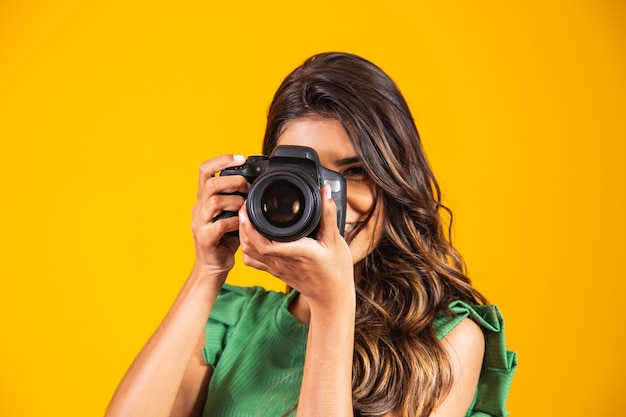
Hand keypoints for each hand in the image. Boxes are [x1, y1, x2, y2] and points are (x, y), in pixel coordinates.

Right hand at [190, 154, 249, 280]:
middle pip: (210, 184)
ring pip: (214, 202)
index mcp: (203, 198)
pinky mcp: (205, 238)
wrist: (212, 266)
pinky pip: (220, 225)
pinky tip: (241, 224)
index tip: (241, 158)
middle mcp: (198, 208)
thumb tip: (255, 181)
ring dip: (235, 201)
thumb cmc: (224, 238)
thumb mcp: (230, 212)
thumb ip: (236, 197)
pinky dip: (235, 222)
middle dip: (233, 182)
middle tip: (247, 188)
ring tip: (245, 207)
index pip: (205, 170)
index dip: (222, 160)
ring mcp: (199, 223)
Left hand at [238, 185, 354, 307]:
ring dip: (243, 236)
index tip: (247, 208)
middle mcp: (281, 261)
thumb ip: (328, 214)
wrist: (332, 296)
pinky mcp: (275, 272)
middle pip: (249, 246)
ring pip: (248, 253)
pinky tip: (251, 237)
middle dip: (242, 225)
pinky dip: (247, 248)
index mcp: (295, 252)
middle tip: (245, 207)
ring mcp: (276, 268)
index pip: (263, 243)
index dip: (250, 227)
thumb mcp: (335, 240)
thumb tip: (326, 190)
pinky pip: (253, 261)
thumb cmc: (335, 270)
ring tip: (246, 219)